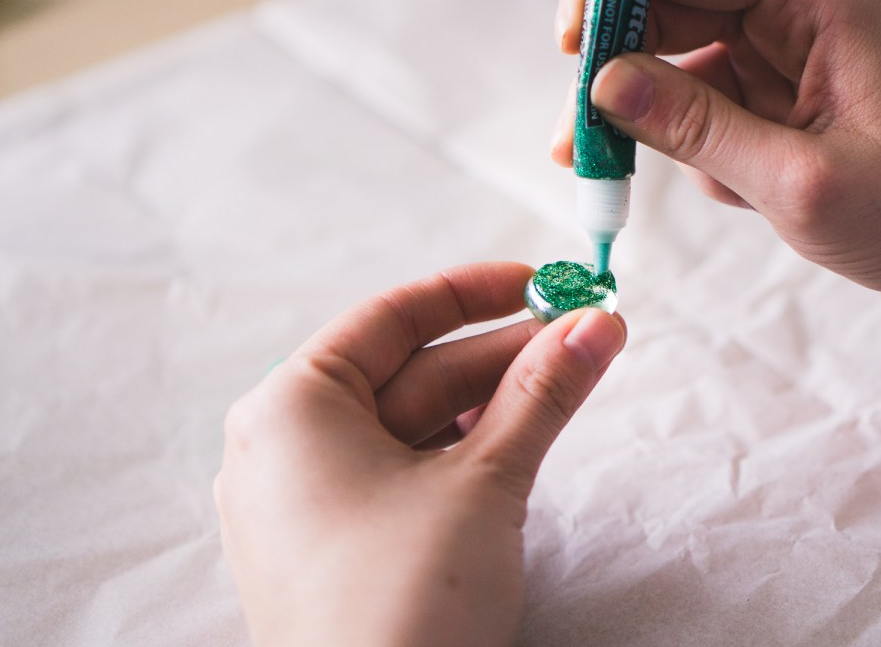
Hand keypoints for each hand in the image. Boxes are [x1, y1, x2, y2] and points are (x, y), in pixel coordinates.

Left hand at [215, 263, 625, 646]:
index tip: (541, 282)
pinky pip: (400, 478)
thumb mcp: (487, 480)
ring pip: (410, 428)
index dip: (473, 293)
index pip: (390, 317)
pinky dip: (461, 457)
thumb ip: (542, 393)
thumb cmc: (408, 599)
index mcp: (290, 409)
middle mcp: (282, 450)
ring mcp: (306, 508)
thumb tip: (597, 325)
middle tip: (583, 336)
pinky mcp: (334, 554)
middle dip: (501, 355)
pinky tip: (518, 445)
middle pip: (408, 373)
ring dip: (491, 406)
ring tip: (565, 386)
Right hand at [553, 0, 880, 353]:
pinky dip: (697, 155)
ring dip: (650, 123)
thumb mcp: (799, 179)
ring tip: (655, 181)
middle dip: (615, 69)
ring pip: (677, 68)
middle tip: (575, 137)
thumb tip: (602, 85)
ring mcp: (786, 62)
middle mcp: (795, 16)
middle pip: (669, 10)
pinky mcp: (781, 108)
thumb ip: (696, 128)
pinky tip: (741, 196)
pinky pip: (704, 113)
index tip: (569, 43)